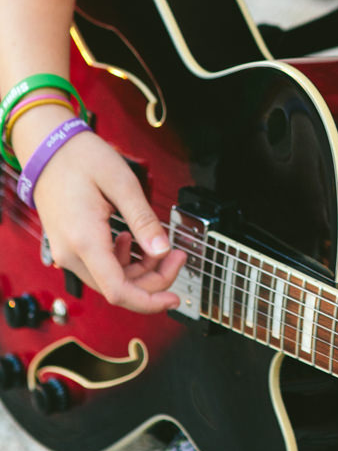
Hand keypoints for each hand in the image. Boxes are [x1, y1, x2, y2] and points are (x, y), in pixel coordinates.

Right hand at [16, 110, 185, 313]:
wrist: (48, 149)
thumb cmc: (82, 159)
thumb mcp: (122, 183)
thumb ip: (143, 220)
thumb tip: (162, 250)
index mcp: (85, 240)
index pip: (118, 291)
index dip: (149, 301)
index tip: (174, 298)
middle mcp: (71, 254)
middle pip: (118, 289)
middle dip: (153, 278)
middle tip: (177, 254)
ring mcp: (66, 252)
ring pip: (110, 280)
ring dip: (139, 270)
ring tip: (160, 245)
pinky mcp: (69, 247)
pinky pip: (99, 267)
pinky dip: (122, 262)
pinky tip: (130, 239)